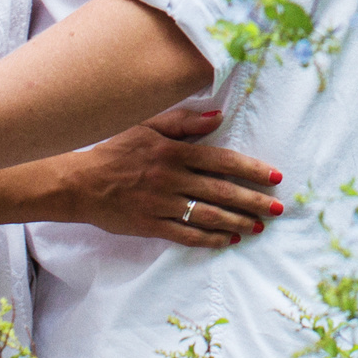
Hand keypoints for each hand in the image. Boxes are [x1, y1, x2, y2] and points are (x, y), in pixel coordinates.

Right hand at [60, 108, 286, 249]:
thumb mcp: (147, 126)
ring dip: (237, 221)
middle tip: (278, 208)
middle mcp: (172, 178)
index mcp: (174, 151)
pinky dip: (209, 238)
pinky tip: (227, 240)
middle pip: (221, 190)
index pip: (222, 160)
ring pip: (207, 214)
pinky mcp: (151, 225)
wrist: (80, 183)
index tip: (274, 176)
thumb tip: (218, 117)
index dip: (250, 169)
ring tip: (260, 226)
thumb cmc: (115, 149)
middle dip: (253, 200)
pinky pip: (186, 235)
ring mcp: (162, 204)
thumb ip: (184, 122)